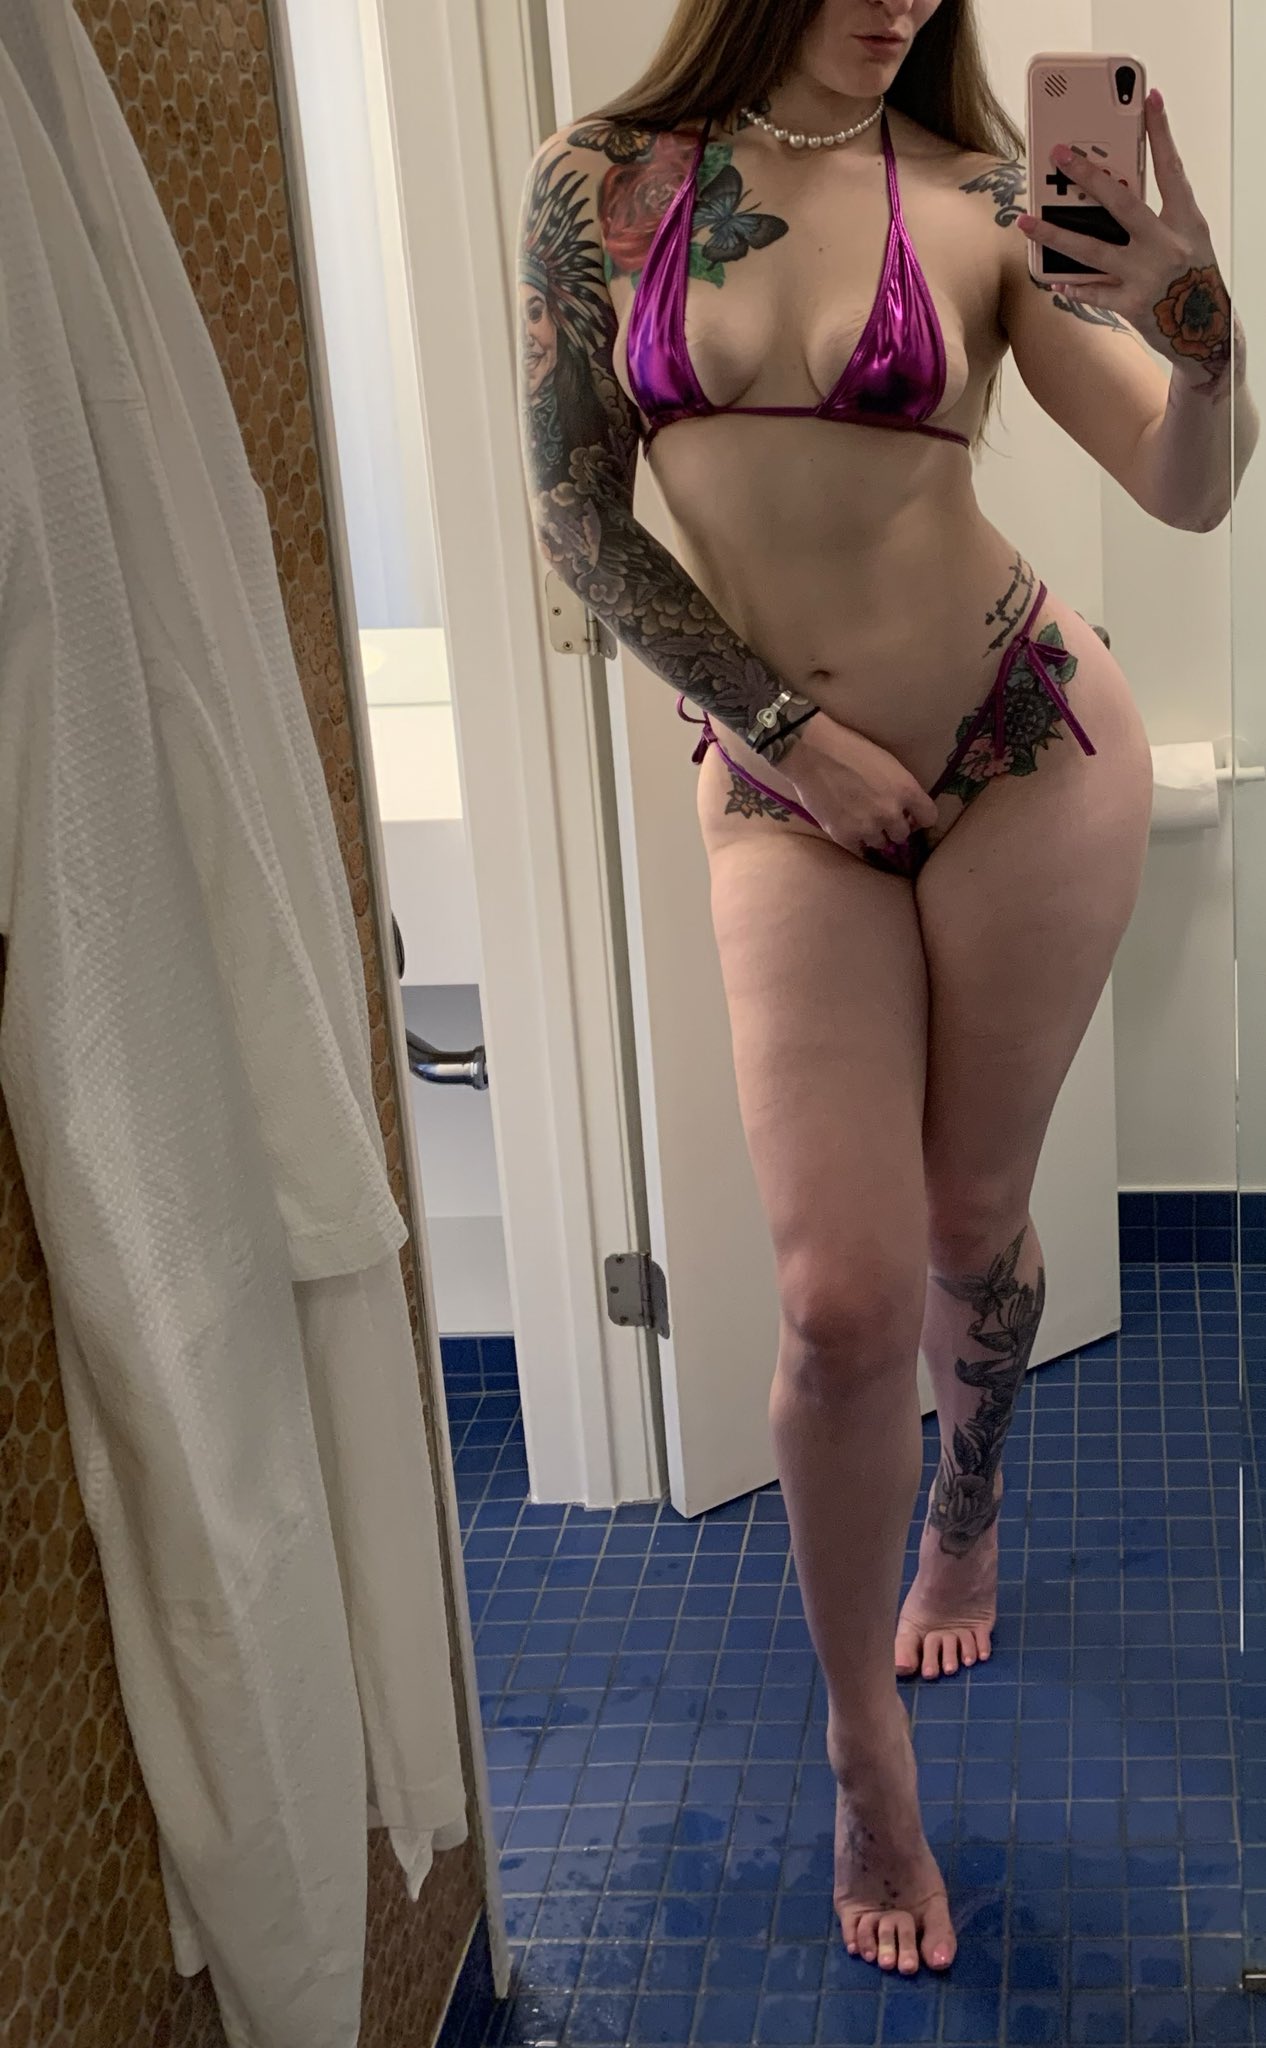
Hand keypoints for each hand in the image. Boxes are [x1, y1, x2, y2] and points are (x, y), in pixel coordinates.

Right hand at [784, 712, 938, 862]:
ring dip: (873, 834)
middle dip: (893, 826)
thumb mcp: (887, 763)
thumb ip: (900, 788)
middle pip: (903, 834)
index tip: (912, 816)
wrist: (812, 752)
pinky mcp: (845, 836)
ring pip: (880, 843)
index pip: (929, 817)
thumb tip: (905, 809)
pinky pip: (858, 848)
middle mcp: (891, 813)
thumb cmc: (849, 748)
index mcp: (906, 790)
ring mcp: (868, 827)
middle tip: (878, 815)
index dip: (920, 817)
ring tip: (858, 819)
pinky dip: (854, 839)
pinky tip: (846, 826)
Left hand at [1017, 89, 1234, 393]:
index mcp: (1185, 220)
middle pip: (1122, 203)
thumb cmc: (1191, 277)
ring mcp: (1148, 275)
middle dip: (1088, 176)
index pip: (1172, 168)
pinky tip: (1051, 278)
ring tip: (1025, 222)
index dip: (1161, 133)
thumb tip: (1111, 194)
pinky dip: (1072, 286)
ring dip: (1054, 236)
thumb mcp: (1188, 238)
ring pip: (1092, 249)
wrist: (1206, 332)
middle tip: (1060, 154)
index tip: (1149, 99)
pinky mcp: (1132, 305)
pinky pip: (1094, 292)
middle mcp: (1167, 243)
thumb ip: (1158, 217)